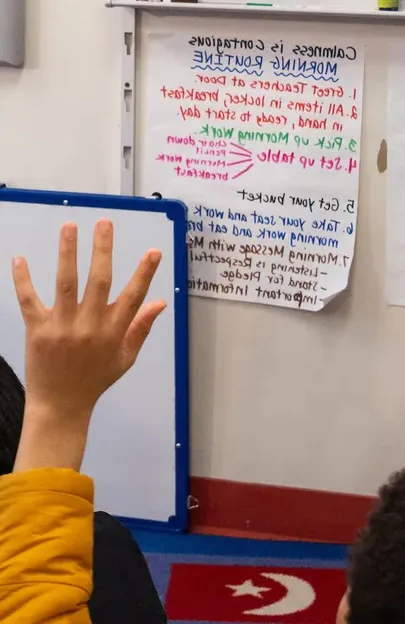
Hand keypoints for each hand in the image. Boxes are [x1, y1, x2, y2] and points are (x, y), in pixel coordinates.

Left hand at [13, 221, 164, 471]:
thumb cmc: (96, 379)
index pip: (134, 296)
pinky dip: (23, 280)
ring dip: (67, 253)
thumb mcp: (126, 357)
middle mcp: (90, 325)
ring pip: (66, 283)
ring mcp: (62, 326)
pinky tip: (19, 259)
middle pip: (98, 281)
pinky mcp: (38, 330)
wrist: (60, 406)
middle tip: (104, 223)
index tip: (153, 251)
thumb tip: (160, 302)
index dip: (144, 273)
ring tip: (69, 226)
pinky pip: (29, 301)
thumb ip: (141, 327)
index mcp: (114, 331)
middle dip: (102, 250)